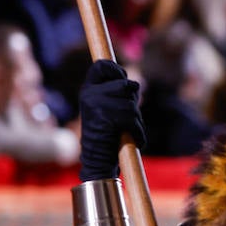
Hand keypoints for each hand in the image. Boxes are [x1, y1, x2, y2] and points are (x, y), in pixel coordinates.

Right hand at [79, 60, 145, 180]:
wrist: (97, 160)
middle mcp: (89, 94)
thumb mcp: (106, 108)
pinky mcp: (106, 118)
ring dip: (136, 119)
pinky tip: (133, 138)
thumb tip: (134, 83)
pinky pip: (132, 119)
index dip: (116, 70)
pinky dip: (138, 131)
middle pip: (126, 85)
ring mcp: (96, 105)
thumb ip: (116, 93)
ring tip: (127, 130)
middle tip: (127, 117)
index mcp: (88, 89)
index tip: (123, 80)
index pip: (102, 65)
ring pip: (131, 104)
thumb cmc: (107, 134)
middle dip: (133, 101)